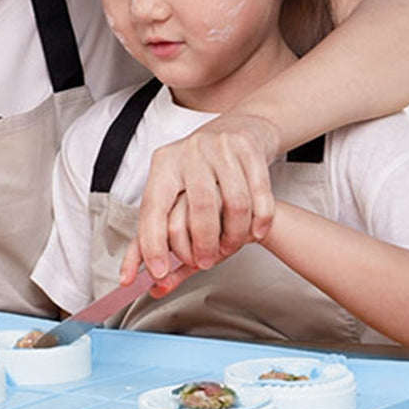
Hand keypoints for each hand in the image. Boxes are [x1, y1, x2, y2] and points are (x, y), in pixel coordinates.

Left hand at [127, 113, 280, 283]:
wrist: (240, 127)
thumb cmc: (203, 169)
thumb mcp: (176, 194)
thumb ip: (161, 238)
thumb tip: (148, 280)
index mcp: (164, 165)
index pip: (153, 209)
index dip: (153, 244)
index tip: (157, 273)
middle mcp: (189, 153)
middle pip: (199, 208)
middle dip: (203, 244)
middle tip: (205, 262)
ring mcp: (220, 148)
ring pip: (235, 204)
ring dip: (235, 236)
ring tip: (231, 247)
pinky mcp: (249, 148)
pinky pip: (260, 194)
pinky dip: (260, 220)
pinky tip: (255, 232)